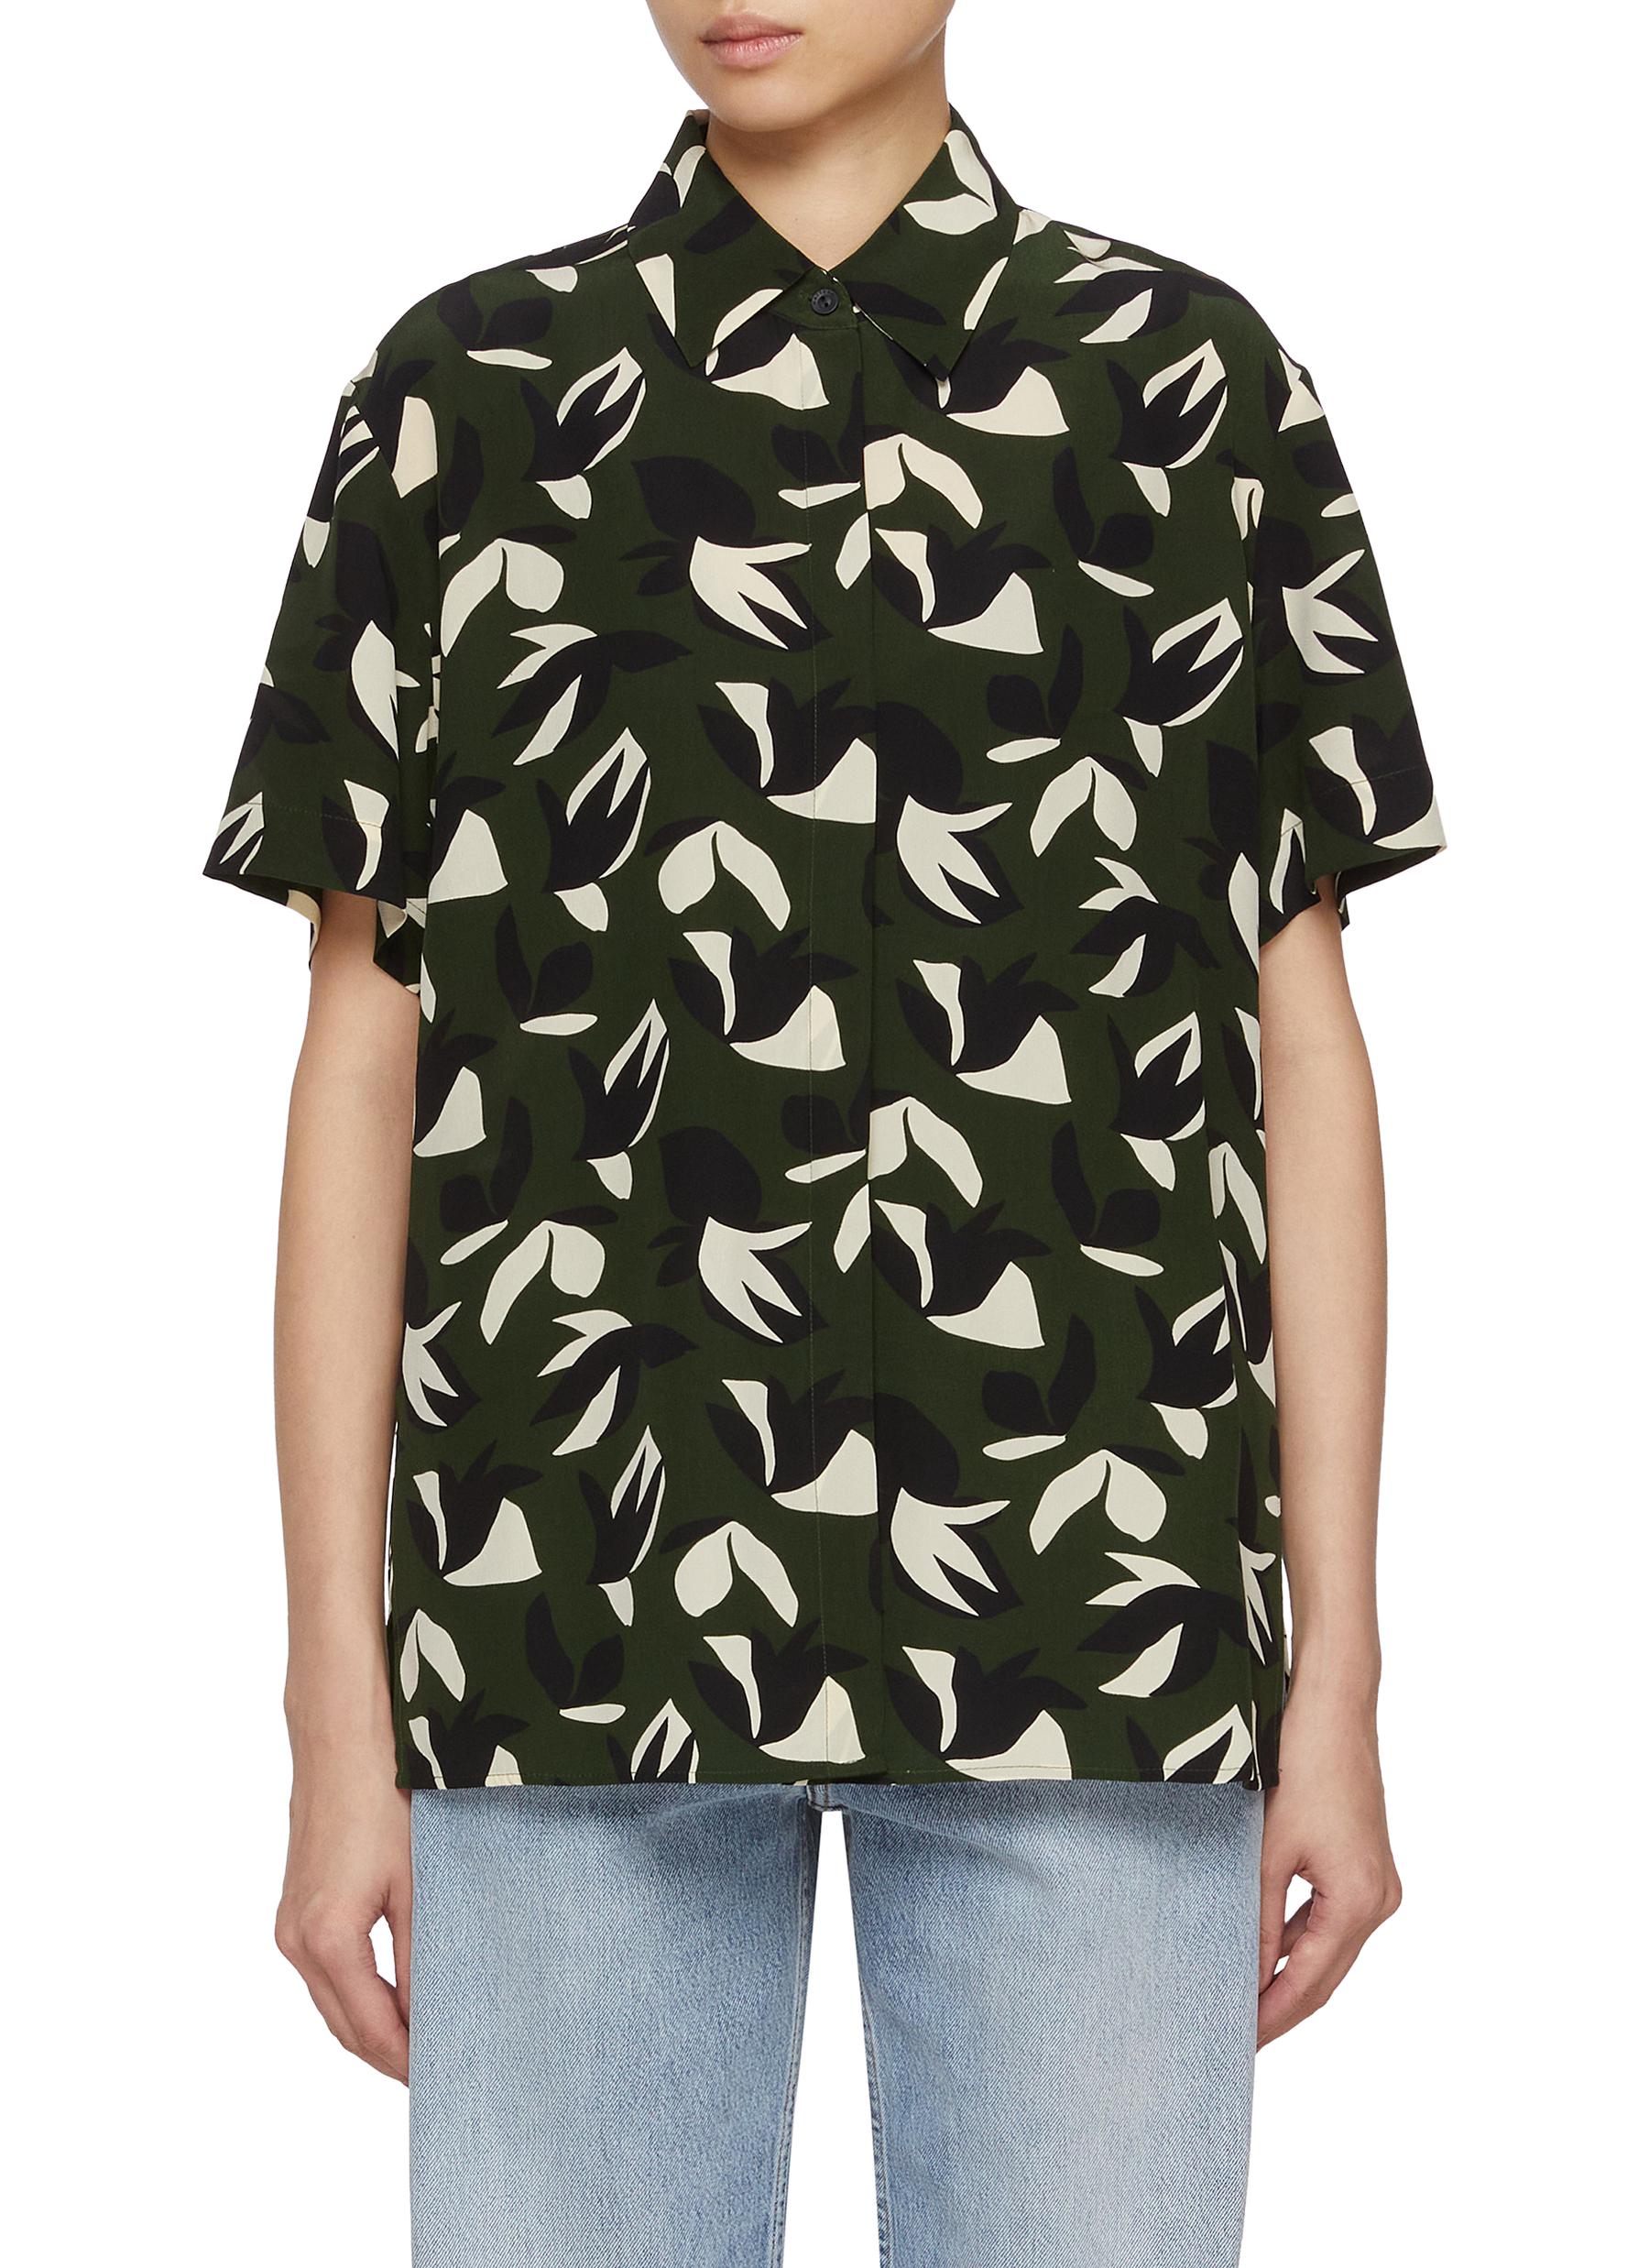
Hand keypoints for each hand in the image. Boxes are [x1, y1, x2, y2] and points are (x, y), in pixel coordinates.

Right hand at [274, 1737, 412, 2080]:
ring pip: (332, 2005)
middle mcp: (297, 1942)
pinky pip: (324, 1976)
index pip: (371, 2029)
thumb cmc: (383, 1802)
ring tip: (422, 2044)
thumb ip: (421, 1957)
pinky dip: (356, 1998)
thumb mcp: (416, 1884)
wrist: (341, 1745)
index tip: (444, 2078)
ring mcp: (289, 1928)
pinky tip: (391, 2001)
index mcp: (328, 1939)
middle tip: (438, 2072)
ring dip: (371, 2030)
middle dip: (388, 2057)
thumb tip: (432, 2015)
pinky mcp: (294, 1912)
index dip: (407, 2061)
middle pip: (345, 2027)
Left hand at [1257, 1682, 1402, 2046]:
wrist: (1335, 1708)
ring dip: (1291, 1975)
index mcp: (1360, 1901)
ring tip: (1246, 2001)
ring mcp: (1377, 1884)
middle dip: (1283, 2006)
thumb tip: (1244, 1975)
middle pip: (1326, 1975)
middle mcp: (1379, 1900)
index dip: (1273, 2016)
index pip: (1311, 1982)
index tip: (1240, 2043)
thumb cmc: (1305, 1766)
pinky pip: (1331, 1920)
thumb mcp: (1269, 1849)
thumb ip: (1258, 1917)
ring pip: (1329, 1950)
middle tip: (1237, 2036)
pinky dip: (1300, 1941)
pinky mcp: (1365, 1867)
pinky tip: (1266, 1952)